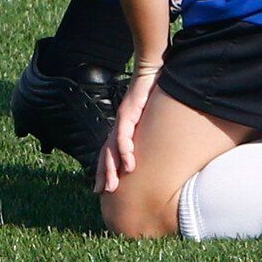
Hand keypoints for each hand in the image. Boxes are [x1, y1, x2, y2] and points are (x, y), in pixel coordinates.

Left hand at [95, 65, 159, 193]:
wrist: (151, 68)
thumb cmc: (154, 91)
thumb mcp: (152, 116)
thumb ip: (151, 131)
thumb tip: (159, 147)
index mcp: (123, 127)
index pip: (110, 152)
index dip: (105, 170)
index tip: (102, 189)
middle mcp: (118, 125)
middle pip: (106, 154)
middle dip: (104, 174)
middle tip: (102, 193)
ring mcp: (121, 119)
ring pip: (112, 148)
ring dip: (112, 168)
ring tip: (113, 186)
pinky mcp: (128, 112)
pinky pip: (124, 135)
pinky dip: (125, 151)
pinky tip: (129, 164)